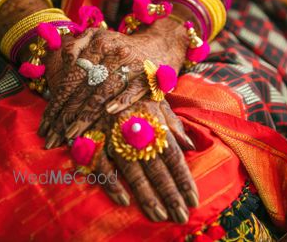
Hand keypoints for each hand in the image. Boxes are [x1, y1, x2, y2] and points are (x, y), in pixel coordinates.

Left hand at [38, 18, 188, 148]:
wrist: (160, 43)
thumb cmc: (122, 46)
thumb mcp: (98, 36)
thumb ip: (76, 45)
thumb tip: (63, 61)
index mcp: (98, 42)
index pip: (72, 76)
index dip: (57, 102)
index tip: (45, 125)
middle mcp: (113, 52)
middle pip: (84, 87)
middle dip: (66, 115)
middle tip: (52, 138)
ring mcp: (132, 65)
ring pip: (104, 91)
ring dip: (86, 115)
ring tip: (71, 135)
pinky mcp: (149, 76)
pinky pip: (133, 89)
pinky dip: (122, 100)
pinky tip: (109, 113)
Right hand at [93, 98, 197, 222]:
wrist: (103, 71)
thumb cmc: (136, 90)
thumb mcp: (158, 101)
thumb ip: (173, 124)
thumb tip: (191, 146)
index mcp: (154, 120)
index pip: (173, 155)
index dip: (183, 178)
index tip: (193, 200)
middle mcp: (135, 129)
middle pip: (157, 167)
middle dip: (170, 194)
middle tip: (181, 216)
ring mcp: (113, 135)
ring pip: (132, 171)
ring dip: (146, 196)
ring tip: (158, 216)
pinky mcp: (93, 138)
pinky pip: (101, 165)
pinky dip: (111, 184)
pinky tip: (124, 201)